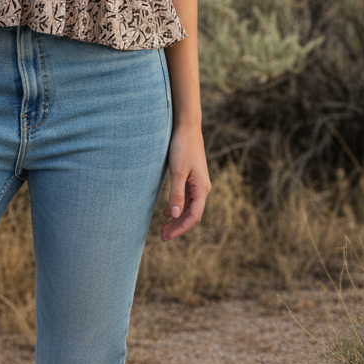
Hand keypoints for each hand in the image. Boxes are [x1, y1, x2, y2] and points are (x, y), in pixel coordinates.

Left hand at [161, 123, 210, 240]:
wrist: (187, 127)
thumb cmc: (182, 147)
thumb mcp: (177, 171)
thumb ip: (176, 193)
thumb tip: (175, 216)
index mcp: (201, 189)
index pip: (193, 217)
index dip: (180, 229)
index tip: (166, 236)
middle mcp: (202, 189)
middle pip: (191, 214)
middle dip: (177, 227)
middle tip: (161, 236)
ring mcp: (198, 184)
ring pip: (188, 207)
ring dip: (176, 219)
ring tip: (163, 228)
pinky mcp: (192, 178)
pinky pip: (186, 198)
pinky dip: (177, 207)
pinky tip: (167, 212)